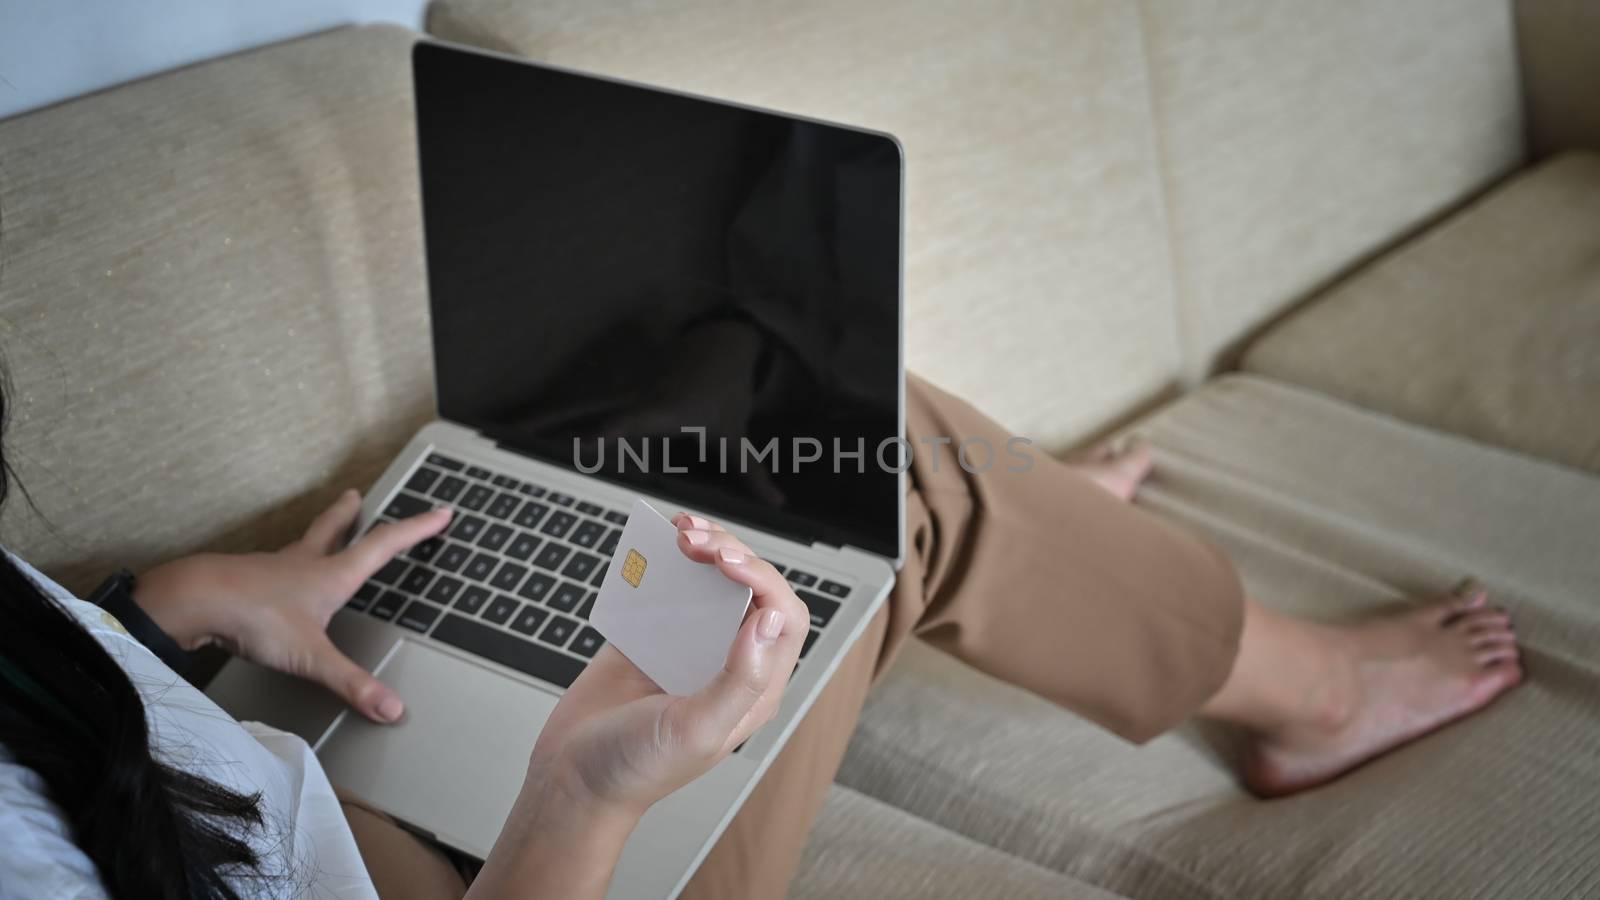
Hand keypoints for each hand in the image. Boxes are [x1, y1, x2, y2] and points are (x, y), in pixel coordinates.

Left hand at [135, 489, 450, 721]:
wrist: (193, 600)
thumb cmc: (254, 617)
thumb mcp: (311, 656)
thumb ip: (351, 683)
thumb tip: (392, 708)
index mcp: (331, 574)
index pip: (384, 545)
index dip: (417, 529)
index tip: (440, 512)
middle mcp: (305, 563)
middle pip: (334, 530)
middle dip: (349, 514)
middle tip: (355, 496)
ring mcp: (272, 569)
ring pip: (301, 545)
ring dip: (316, 535)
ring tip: (319, 533)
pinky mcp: (245, 581)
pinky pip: (271, 568)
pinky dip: (282, 566)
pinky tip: (274, 578)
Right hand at [531, 513, 808, 816]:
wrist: (572, 779)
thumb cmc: (637, 769)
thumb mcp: (696, 731)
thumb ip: (739, 679)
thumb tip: (770, 621)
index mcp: (754, 689)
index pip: (781, 619)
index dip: (763, 581)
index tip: (726, 563)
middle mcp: (729, 663)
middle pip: (751, 591)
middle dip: (730, 554)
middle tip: (695, 539)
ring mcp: (690, 647)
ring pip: (712, 584)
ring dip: (703, 551)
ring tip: (680, 530)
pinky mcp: (652, 637)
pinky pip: (667, 590)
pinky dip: (663, 564)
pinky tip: (654, 549)